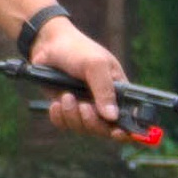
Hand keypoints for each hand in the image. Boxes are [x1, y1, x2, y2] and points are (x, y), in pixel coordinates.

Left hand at [29, 20, 129, 136]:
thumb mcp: (95, 65)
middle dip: (92, 122)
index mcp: (119, 91)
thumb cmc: (77, 50)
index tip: (118, 133)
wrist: (48, 45)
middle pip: (104, 129)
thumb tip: (112, 117)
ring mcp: (84, 107)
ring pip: (83, 128)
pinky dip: (59, 117)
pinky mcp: (66, 109)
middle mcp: (103, 103)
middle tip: (83, 107)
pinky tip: (55, 103)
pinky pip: (65, 125)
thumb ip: (105, 90)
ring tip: (66, 96)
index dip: (128, 131)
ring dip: (73, 115)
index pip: (130, 117)